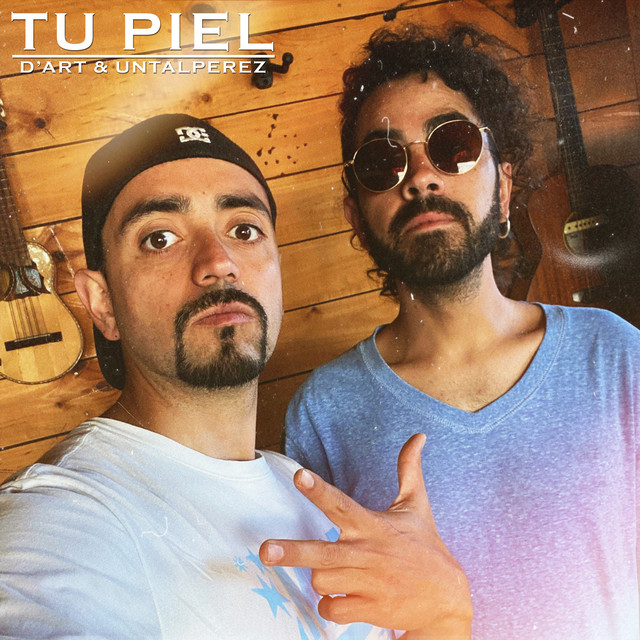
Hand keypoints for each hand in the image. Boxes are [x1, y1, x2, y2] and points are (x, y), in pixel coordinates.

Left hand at [260, 433, 471, 637]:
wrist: (447, 598)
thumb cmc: (426, 546)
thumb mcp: (417, 505)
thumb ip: (409, 470)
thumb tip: (419, 435)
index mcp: (373, 525)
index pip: (341, 504)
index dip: (319, 490)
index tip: (299, 476)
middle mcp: (367, 553)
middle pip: (322, 553)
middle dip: (291, 552)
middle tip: (264, 550)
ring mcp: (368, 584)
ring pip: (322, 581)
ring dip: (320, 579)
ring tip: (337, 573)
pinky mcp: (369, 610)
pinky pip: (332, 610)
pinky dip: (329, 606)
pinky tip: (341, 598)